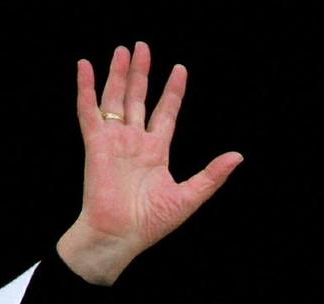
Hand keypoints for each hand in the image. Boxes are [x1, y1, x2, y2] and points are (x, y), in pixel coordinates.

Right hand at [56, 42, 242, 284]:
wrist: (119, 236)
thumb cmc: (150, 223)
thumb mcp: (189, 197)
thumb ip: (212, 175)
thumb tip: (238, 156)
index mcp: (156, 152)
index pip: (166, 113)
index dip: (172, 91)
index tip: (180, 70)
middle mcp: (134, 143)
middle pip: (138, 99)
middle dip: (141, 73)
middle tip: (142, 46)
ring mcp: (114, 141)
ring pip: (116, 99)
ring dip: (118, 74)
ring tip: (123, 49)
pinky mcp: (95, 144)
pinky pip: (89, 111)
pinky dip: (86, 88)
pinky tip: (85, 66)